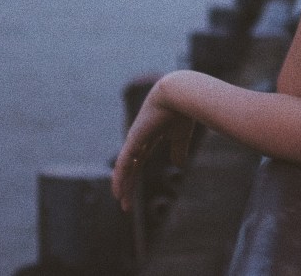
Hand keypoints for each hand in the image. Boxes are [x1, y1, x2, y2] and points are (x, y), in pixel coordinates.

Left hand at [111, 77, 194, 211]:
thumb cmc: (182, 111)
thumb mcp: (180, 136)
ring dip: (123, 186)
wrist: (179, 95)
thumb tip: (178, 165)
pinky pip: (124, 163)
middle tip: (126, 205)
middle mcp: (139, 139)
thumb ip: (178, 150)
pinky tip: (118, 191)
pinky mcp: (134, 140)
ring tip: (122, 203)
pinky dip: (120, 178)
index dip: (135, 176)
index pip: (138, 161)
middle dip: (128, 185)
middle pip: (130, 167)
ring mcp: (134, 139)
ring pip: (125, 168)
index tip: (133, 191)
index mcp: (150, 137)